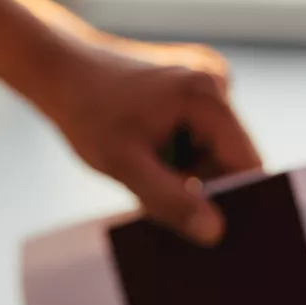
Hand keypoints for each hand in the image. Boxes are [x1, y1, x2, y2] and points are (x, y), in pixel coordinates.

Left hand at [36, 37, 261, 244]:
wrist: (58, 67)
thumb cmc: (85, 111)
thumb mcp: (123, 164)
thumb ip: (170, 200)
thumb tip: (215, 232)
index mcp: (207, 95)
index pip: (247, 163)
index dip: (239, 202)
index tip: (223, 237)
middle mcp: (215, 79)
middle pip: (230, 156)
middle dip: (205, 186)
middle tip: (167, 209)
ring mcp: (205, 78)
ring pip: (212, 148)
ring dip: (187, 170)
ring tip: (145, 172)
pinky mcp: (191, 85)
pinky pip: (198, 132)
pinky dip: (178, 152)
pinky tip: (146, 154)